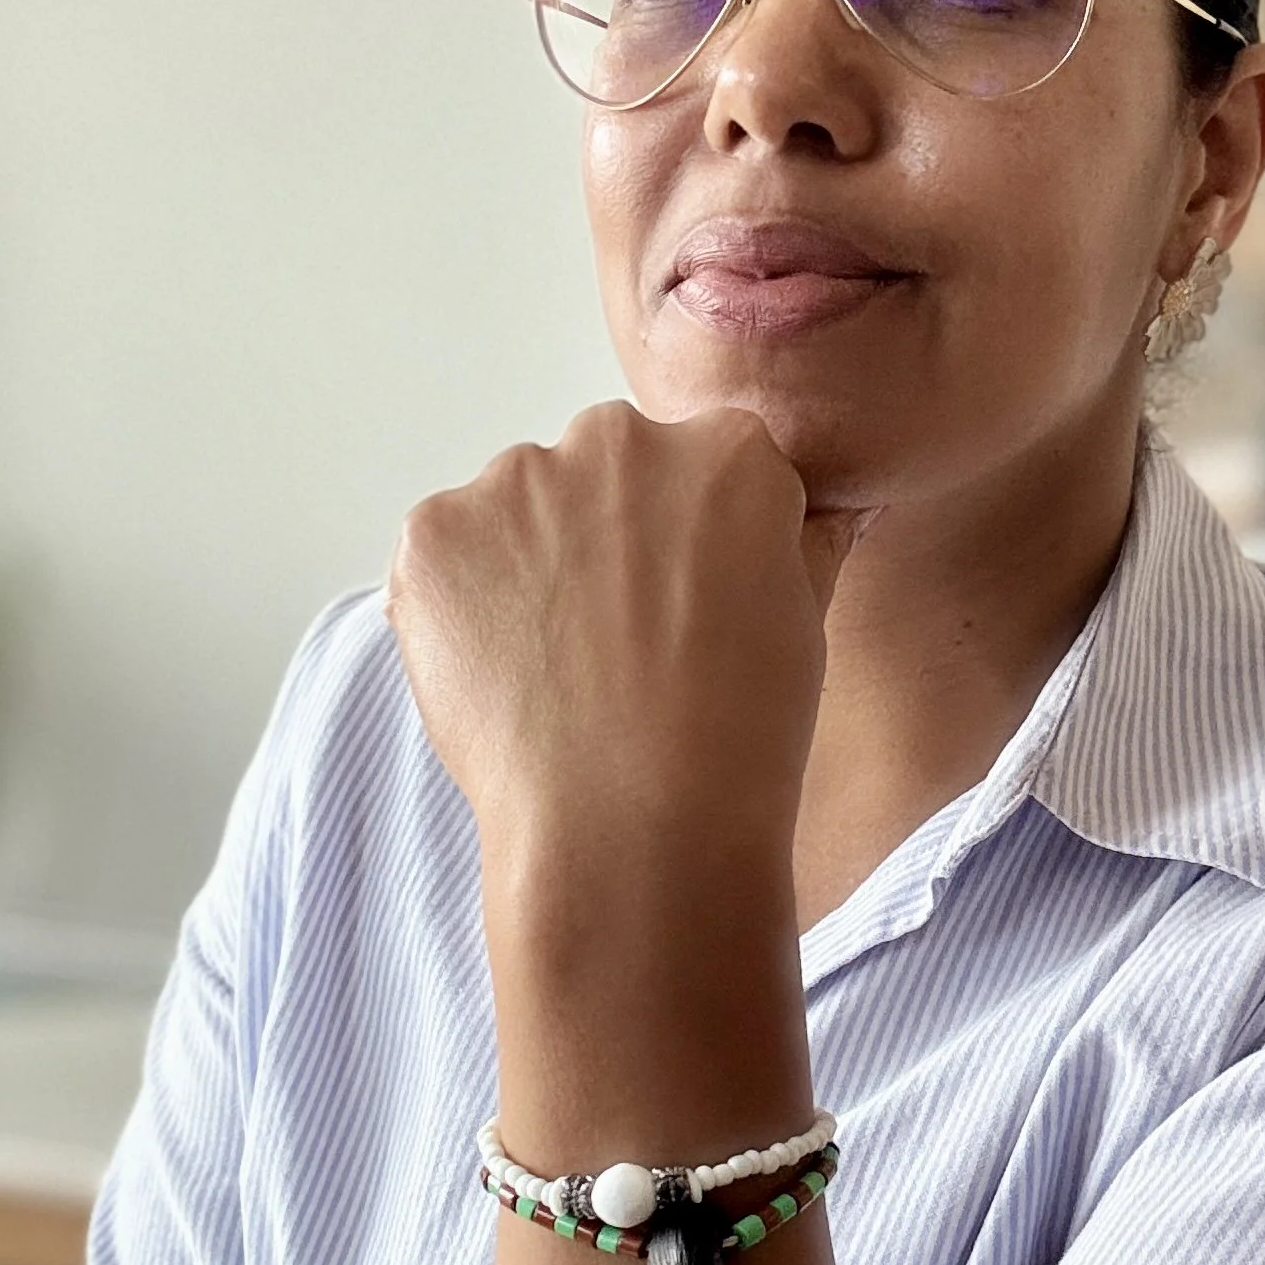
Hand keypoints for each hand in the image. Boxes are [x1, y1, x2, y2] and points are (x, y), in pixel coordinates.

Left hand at [387, 402, 855, 872]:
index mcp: (725, 449)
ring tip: (557, 672)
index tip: (684, 605)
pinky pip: (444, 555)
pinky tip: (502, 676)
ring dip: (526, 566)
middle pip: (601, 471)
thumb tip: (829, 512)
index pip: (698, 463)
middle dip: (601, 537)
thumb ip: (803, 542)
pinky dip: (459, 605)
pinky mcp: (435, 534)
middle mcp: (618, 439)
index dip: (687, 544)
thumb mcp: (804, 621)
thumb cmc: (736, 737)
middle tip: (615, 644)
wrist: (633, 825)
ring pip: (516, 509)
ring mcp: (515, 481)